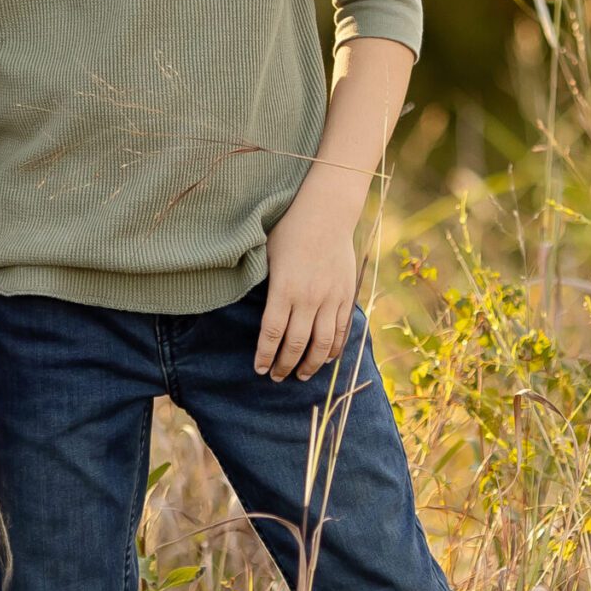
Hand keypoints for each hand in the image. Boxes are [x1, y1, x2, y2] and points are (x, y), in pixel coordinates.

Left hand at [255, 192, 359, 381]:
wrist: (326, 213)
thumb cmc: (289, 229)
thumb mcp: (265, 253)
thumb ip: (259, 280)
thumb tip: (243, 301)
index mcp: (284, 288)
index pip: (272, 332)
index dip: (265, 355)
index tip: (259, 369)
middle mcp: (309, 298)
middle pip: (297, 343)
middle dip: (285, 365)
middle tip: (277, 377)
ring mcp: (331, 298)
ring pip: (322, 343)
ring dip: (312, 364)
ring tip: (302, 376)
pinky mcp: (347, 295)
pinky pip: (342, 330)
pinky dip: (334, 348)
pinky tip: (326, 359)